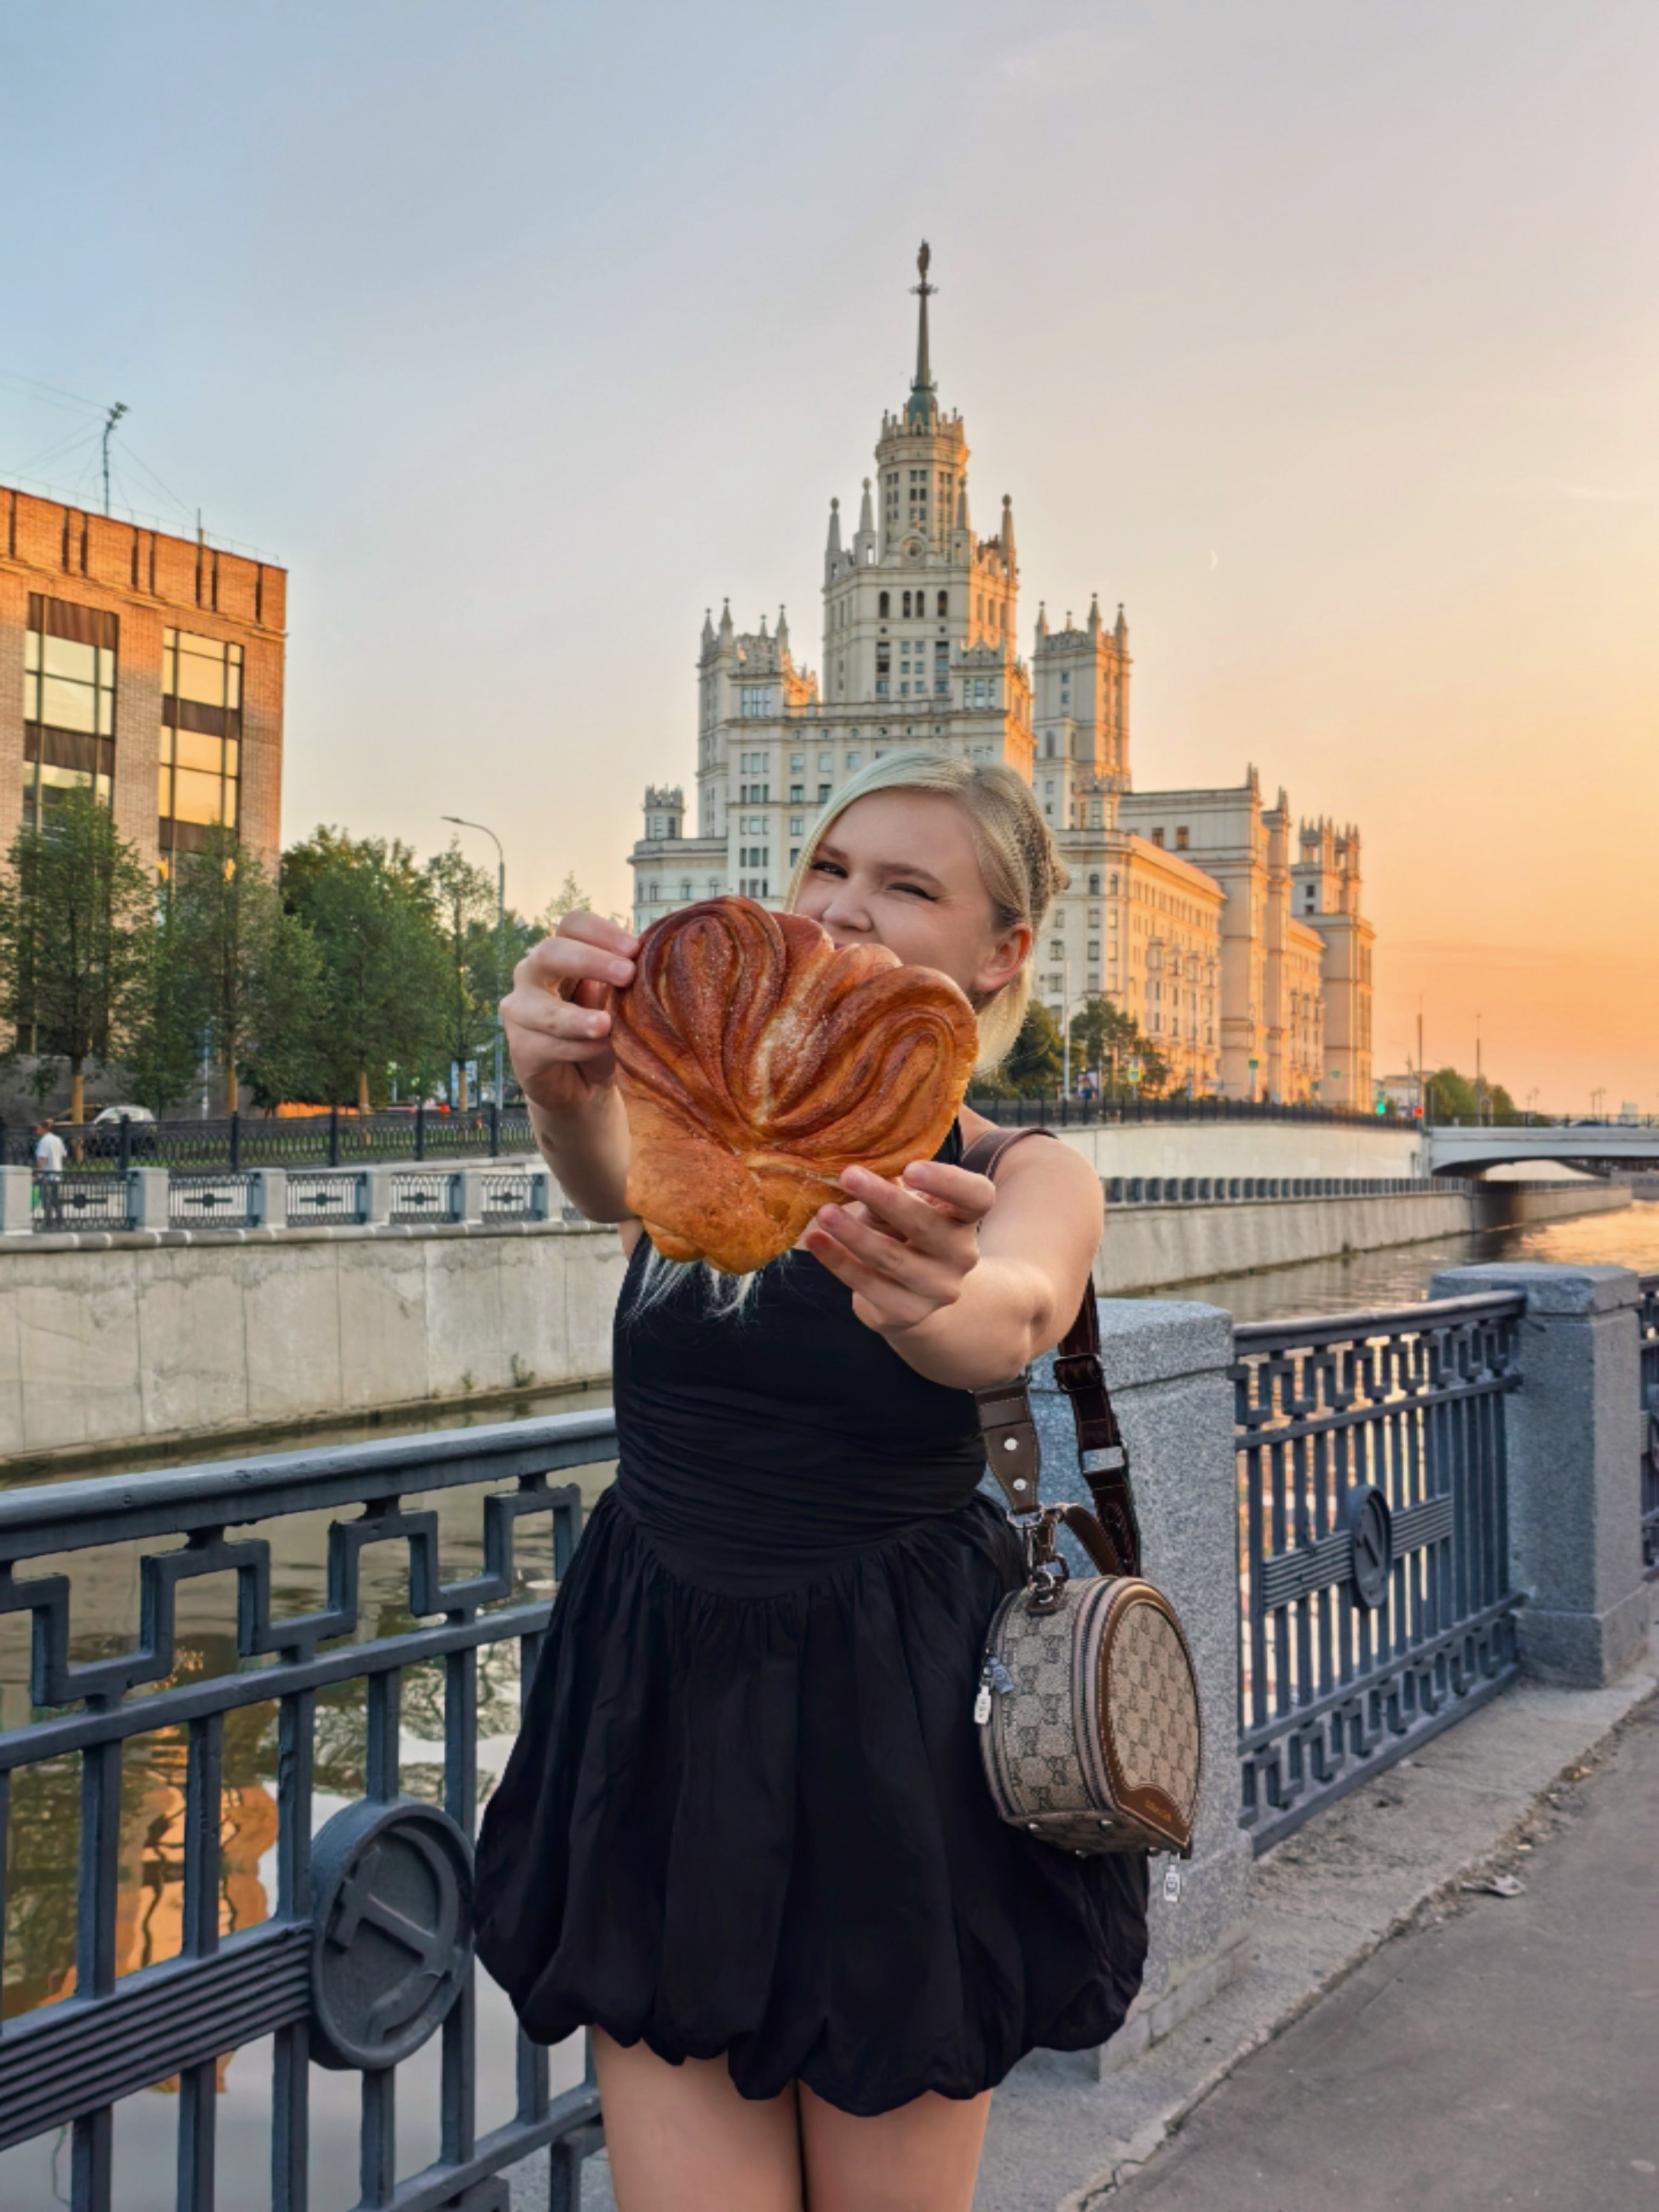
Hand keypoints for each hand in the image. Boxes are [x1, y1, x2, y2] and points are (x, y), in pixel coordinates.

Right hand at [500, 912, 637, 1117]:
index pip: (572, 925)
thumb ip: (626, 983)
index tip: (635, 949)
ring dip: (578, 1017)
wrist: (584, 1085)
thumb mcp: (619, 1004)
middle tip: (627, 974)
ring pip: (543, 1007)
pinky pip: (547, 1045)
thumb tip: (652, 963)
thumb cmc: (603, 1033)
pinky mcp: (521, 1047)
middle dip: (590, 961)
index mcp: (562, 955)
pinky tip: (602, 1049)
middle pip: (550, 952)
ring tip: (607, 1025)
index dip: (601, 931)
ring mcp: (520, 1010)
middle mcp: (533, 974)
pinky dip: (579, 1048)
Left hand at [802, 1159, 996, 1336]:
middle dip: (884, 1200)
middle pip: (927, 1226)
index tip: (910, 1169)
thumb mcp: (906, 1204)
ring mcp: (938, 1287)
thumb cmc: (905, 1231)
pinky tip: (816, 1241)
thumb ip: (892, 1187)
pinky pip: (869, 1285)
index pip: (976, 1196)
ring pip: (893, 1258)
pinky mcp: (909, 1312)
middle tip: (847, 1176)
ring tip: (825, 1213)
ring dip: (854, 1234)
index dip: (948, 1181)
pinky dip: (839, 1261)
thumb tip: (858, 1167)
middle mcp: (961, 1254)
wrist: (912, 1294)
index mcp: (966, 1217)